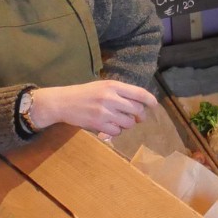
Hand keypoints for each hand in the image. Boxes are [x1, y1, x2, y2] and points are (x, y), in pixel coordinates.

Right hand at [30, 80, 156, 138]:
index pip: (139, 93)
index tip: (154, 105)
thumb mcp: (102, 86)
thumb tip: (140, 104)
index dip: (150, 100)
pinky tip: (110, 126)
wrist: (63, 102)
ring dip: (128, 124)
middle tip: (137, 118)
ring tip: (120, 121)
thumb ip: (120, 93)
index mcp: (113, 86)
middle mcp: (110, 97)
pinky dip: (117, 131)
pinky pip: (117, 131)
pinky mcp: (98, 124)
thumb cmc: (84, 93)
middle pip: (137, 109)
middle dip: (140, 115)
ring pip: (129, 122)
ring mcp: (104, 112)